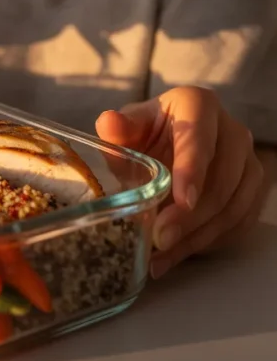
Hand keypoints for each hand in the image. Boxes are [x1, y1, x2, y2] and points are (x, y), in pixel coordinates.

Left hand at [96, 87, 263, 277]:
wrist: (167, 145)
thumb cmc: (146, 134)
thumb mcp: (128, 128)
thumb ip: (118, 127)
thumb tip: (109, 123)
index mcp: (199, 105)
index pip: (199, 139)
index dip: (192, 170)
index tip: (182, 200)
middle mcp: (232, 130)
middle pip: (222, 179)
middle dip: (191, 216)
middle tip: (160, 239)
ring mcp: (247, 162)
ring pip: (233, 206)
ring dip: (198, 236)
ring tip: (162, 255)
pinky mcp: (251, 191)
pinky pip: (239, 223)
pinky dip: (208, 243)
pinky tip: (176, 255)